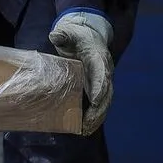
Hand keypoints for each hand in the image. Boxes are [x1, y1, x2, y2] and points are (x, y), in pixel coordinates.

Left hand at [48, 11, 113, 134]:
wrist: (88, 36)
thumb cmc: (77, 35)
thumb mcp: (69, 31)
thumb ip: (63, 34)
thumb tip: (55, 36)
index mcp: (98, 58)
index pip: (101, 73)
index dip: (99, 87)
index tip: (95, 101)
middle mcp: (104, 71)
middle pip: (106, 93)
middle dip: (98, 110)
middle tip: (87, 123)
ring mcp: (103, 81)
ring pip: (105, 102)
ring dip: (97, 117)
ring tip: (86, 130)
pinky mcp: (98, 88)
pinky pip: (99, 104)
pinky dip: (94, 116)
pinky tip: (86, 128)